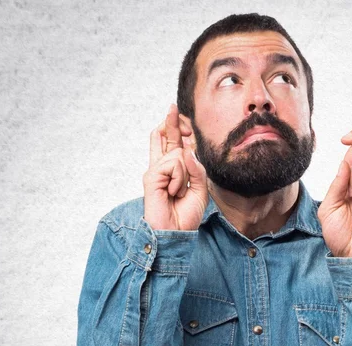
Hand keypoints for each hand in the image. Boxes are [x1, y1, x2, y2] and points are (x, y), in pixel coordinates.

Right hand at [143, 103, 207, 230]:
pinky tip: (173, 192)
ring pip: (178, 153)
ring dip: (185, 173)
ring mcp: (155, 171)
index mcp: (173, 171)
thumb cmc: (186, 214)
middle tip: (173, 107)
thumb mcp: (200, 190)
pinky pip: (173, 163)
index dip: (175, 128)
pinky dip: (179, 178)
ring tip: (178, 192)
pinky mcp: (151, 176)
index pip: (173, 144)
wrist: (175, 233)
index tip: (177, 114)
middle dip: (170, 121)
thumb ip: (197, 170)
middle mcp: (162, 168)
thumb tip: (187, 151)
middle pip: (163, 136)